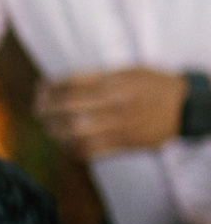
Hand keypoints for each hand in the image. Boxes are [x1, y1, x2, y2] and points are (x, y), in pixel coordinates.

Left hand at [33, 68, 189, 159]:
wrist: (184, 106)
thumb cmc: (153, 85)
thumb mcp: (128, 71)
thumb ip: (98, 77)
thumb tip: (62, 85)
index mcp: (116, 81)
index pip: (72, 83)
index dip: (51, 87)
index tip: (41, 89)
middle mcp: (116, 103)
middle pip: (69, 108)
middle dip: (47, 110)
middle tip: (39, 110)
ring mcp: (120, 125)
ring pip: (76, 133)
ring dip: (56, 132)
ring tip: (51, 128)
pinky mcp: (124, 144)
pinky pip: (91, 151)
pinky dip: (73, 150)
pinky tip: (67, 144)